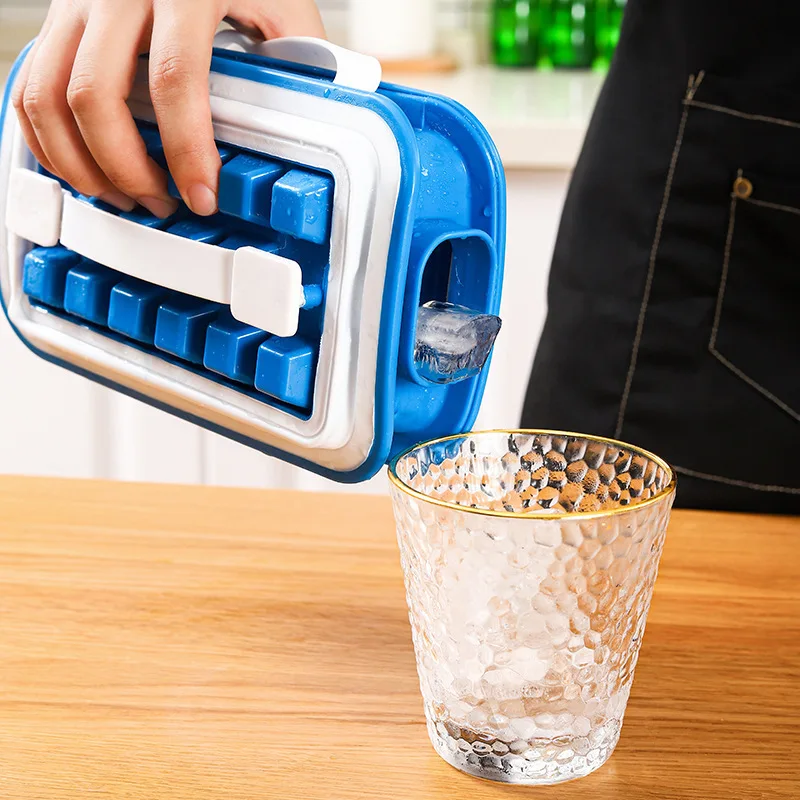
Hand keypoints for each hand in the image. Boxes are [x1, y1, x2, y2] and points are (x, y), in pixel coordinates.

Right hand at [12, 0, 324, 217]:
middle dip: (126, 170)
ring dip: (81, 164)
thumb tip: (316, 117)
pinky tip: (85, 167)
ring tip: (124, 195)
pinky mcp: (56, 17)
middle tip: (161, 202)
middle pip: (95, 98)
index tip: (201, 196)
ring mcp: (75, 2)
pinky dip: (47, 140)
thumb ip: (297, 54)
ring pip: (47, 98)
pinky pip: (28, 87)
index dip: (186, 152)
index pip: (174, 82)